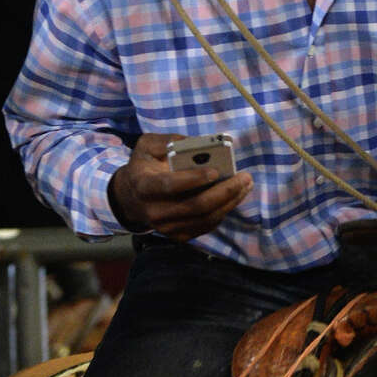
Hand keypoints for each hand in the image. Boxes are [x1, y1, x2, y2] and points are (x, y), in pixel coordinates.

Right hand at [109, 134, 251, 241]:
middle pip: (195, 206)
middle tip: (244, 177)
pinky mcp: (178, 235)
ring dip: (230, 202)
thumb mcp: (147, 146)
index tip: (215, 171)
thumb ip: (168, 141)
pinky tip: (234, 196)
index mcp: (144, 186)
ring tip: (245, 185)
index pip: (170, 185)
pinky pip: (206, 226)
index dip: (193, 179)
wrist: (131, 198)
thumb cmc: (144, 166)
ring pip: (205, 218)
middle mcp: (154, 211)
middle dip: (224, 191)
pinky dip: (223, 211)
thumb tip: (197, 143)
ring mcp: (167, 227)